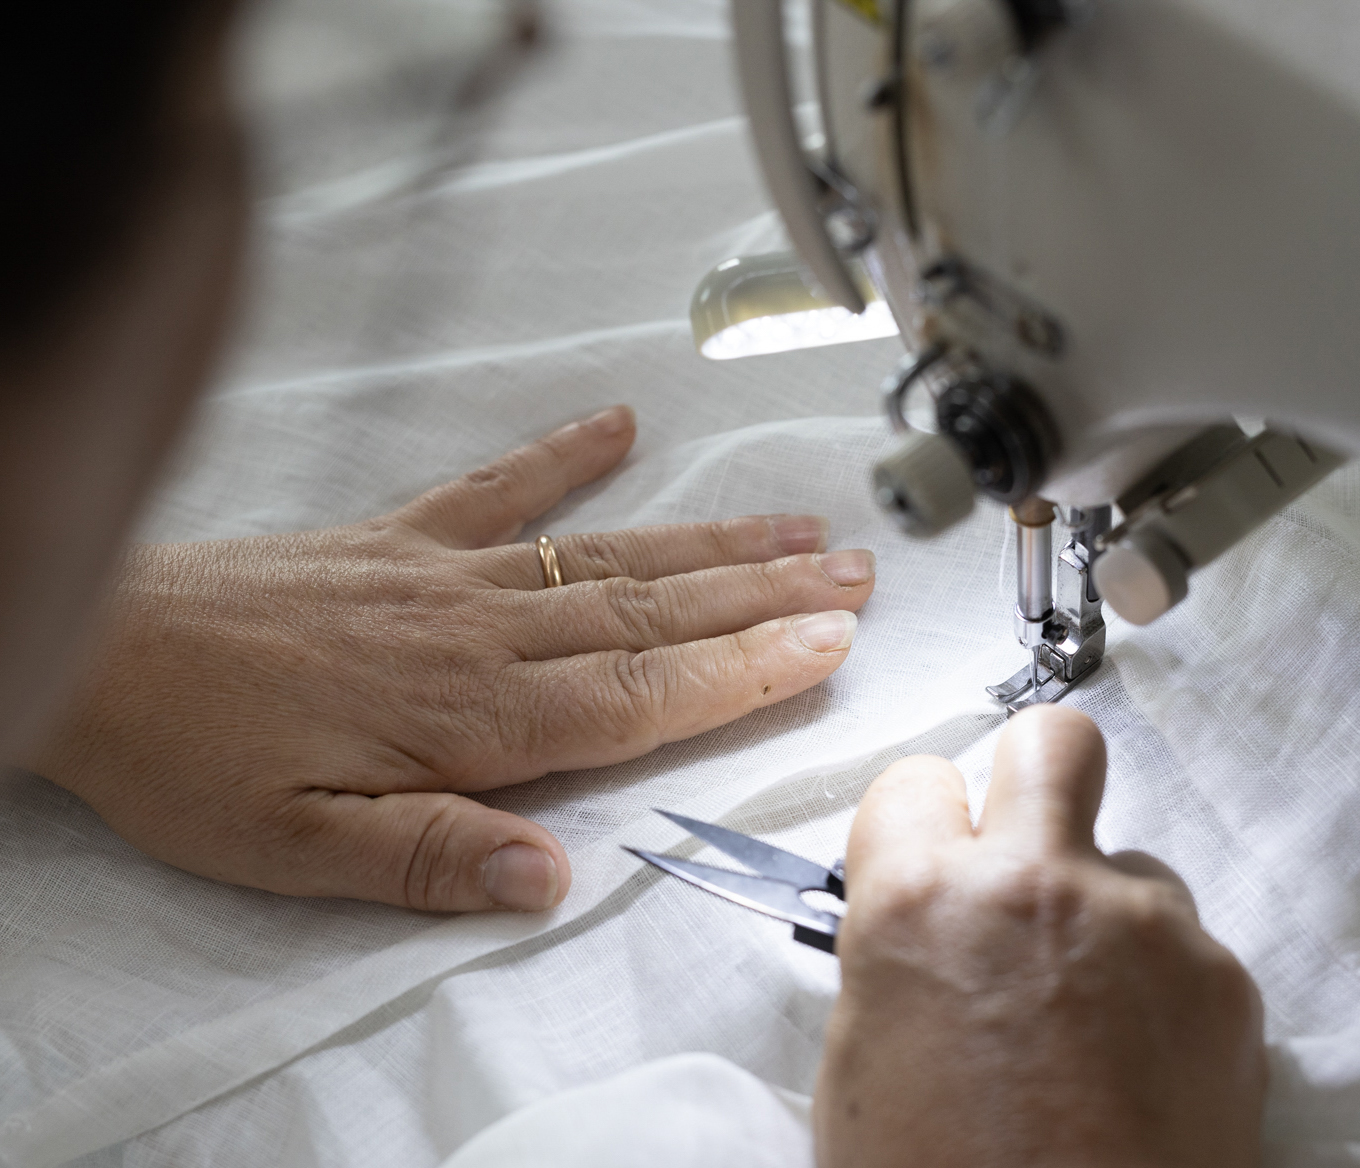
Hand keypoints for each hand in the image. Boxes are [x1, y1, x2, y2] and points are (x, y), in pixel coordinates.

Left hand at [32, 406, 875, 911]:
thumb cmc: (191, 757)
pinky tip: (618, 427)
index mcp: (471, 712)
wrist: (94, 646)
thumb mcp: (301, 848)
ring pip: (603, 554)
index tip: (827, 645)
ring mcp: (444, 572)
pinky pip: (497, 489)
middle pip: (650, 613)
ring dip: (707, 545)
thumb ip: (434, 856)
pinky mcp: (398, 538)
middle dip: (763, 598)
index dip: (744, 670)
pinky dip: (563, 456)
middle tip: (854, 577)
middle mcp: (478, 630)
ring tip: (793, 529)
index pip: (640, 691)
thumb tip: (552, 878)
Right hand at [816, 705, 1265, 1167]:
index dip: (925, 822)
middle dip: (1036, 778)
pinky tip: (1139, 1064)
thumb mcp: (864, 1067)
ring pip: (1131, 861)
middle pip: (1053, 741)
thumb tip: (925, 918)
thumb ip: (900, 956)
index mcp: (921, 905)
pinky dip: (1164, 988)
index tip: (937, 856)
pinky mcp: (1223, 979)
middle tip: (1031, 847)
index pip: (917, 776)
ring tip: (1090, 1017)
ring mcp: (1143, 926)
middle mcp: (1036, 886)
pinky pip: (1187, 944)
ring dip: (1109, 913)